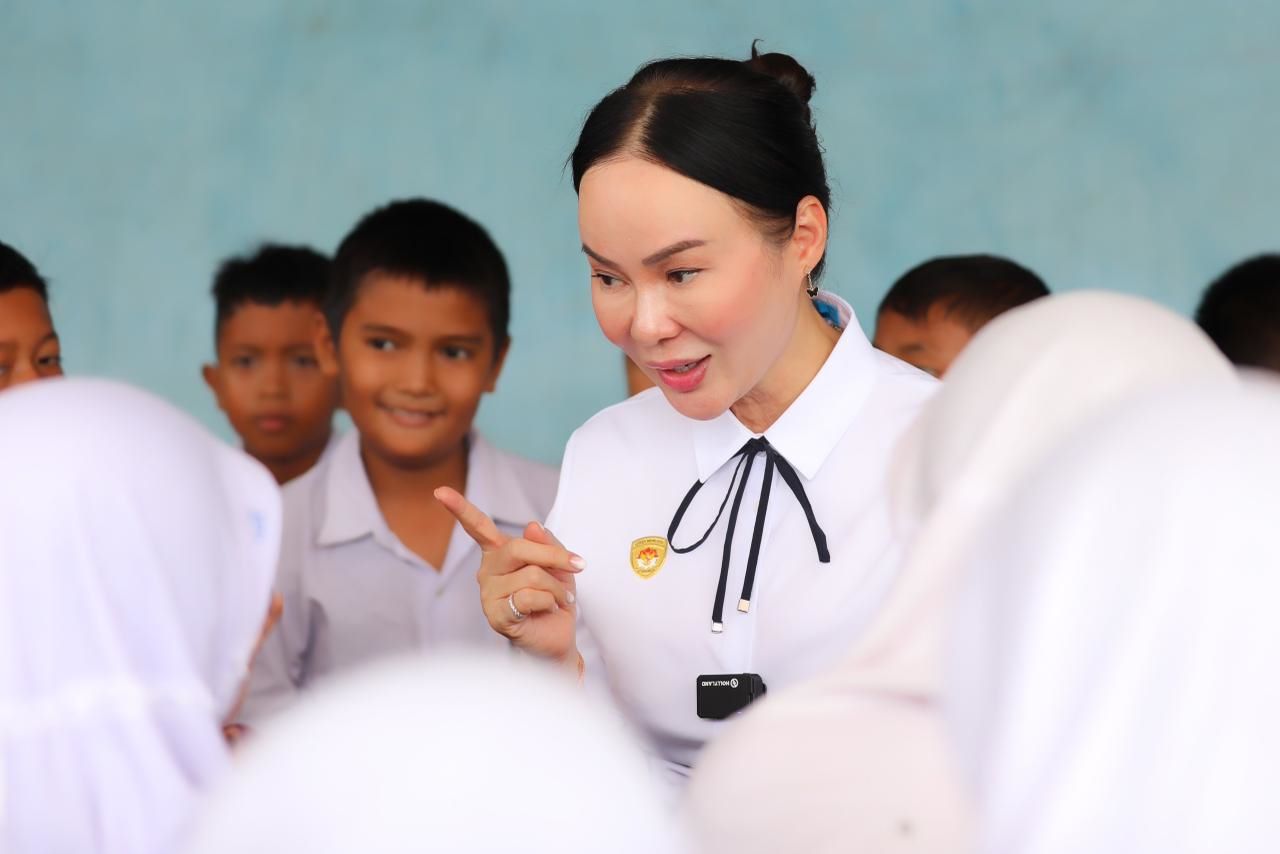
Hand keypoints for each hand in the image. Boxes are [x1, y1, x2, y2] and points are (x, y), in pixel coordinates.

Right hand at [435, 487, 582, 664]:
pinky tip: (549, 610)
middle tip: (578, 565)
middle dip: (553, 557)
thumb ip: (546, 544)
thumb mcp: (558, 564)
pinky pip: (529, 597)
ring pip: (530, 575)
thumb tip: (531, 526)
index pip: (478, 527)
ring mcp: (488, 594)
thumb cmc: (554, 598)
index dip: (459, 508)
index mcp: (499, 553)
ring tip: (559, 599)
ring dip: (557, 588)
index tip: (440, 491)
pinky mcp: (496, 615)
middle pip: (517, 548)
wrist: (557, 636)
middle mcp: (488, 570)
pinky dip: (549, 602)